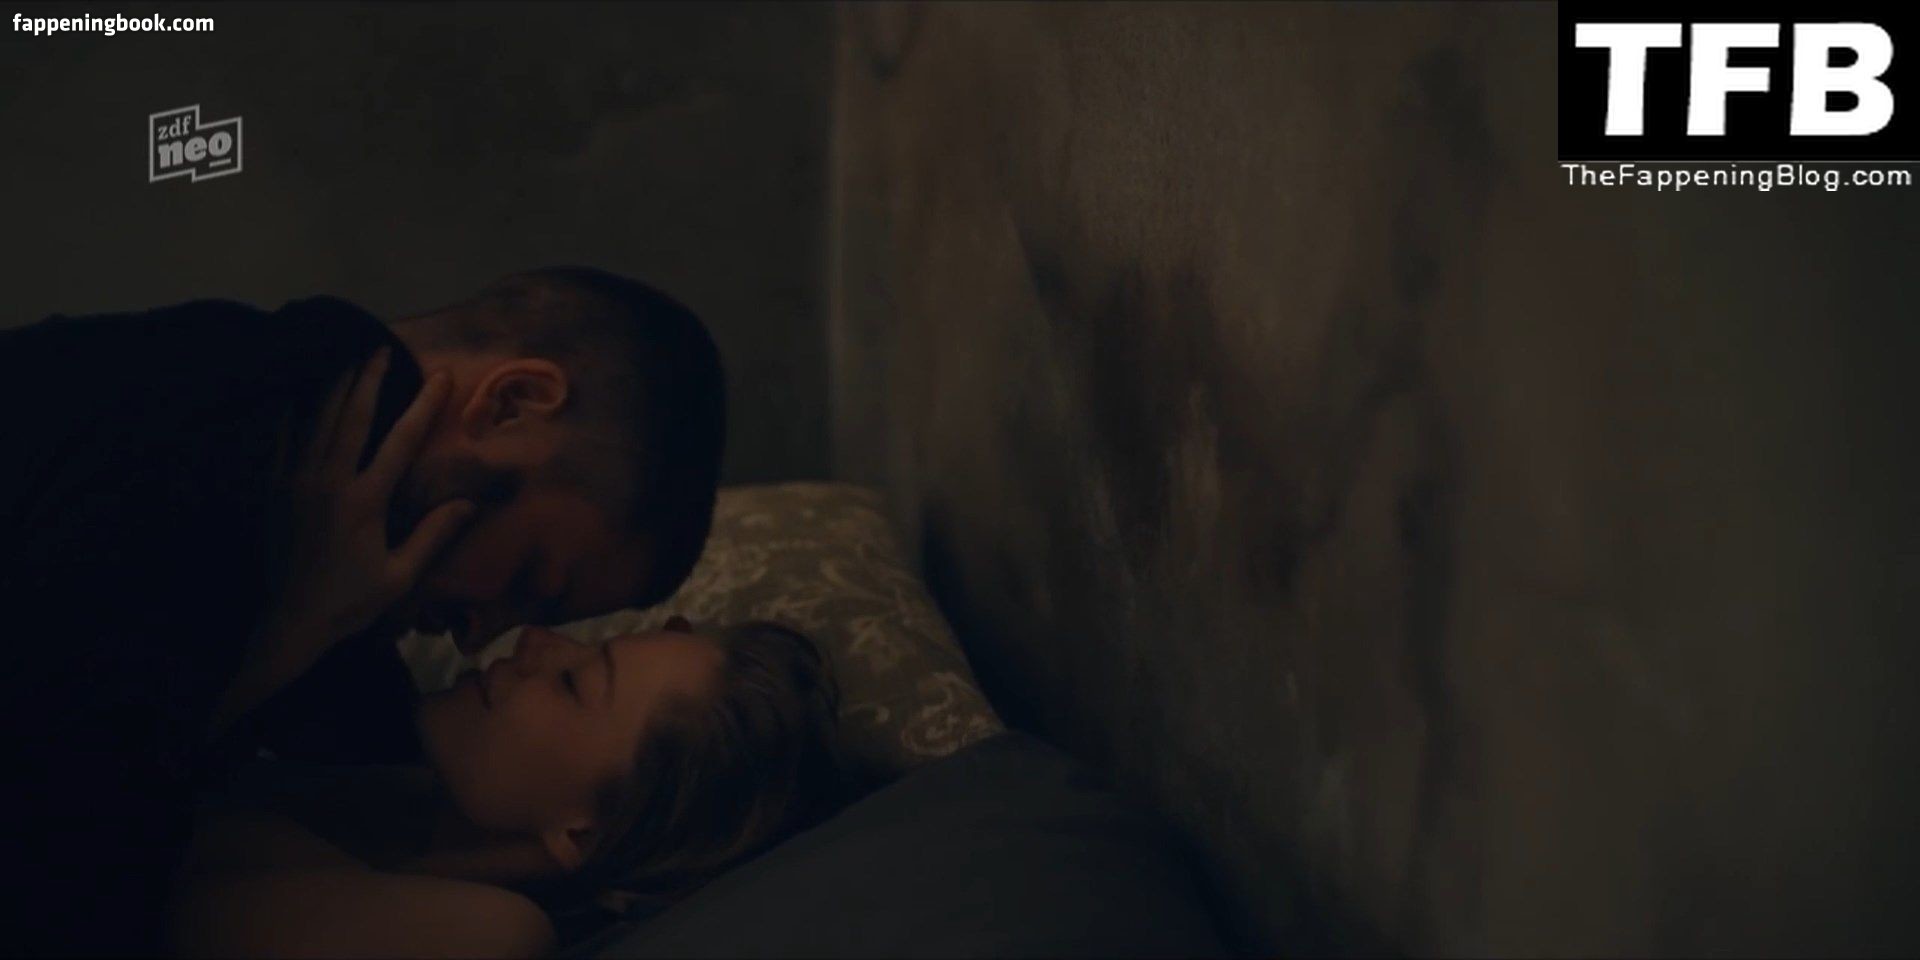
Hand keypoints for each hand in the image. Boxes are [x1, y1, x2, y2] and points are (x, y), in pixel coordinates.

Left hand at [213, 349, 475, 733]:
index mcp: (364, 500)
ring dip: (334, 388)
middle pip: (351, 417)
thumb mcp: (400, 575)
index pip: (400, 442)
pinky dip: (291, 415)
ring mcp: (296, 482)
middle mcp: (329, 481)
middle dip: (368, 380)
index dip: (423, 406)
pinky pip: (283, 441)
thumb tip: (469, 503)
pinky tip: (295, 395)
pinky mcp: (275, 490)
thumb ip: (433, 536)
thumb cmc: (351, 602)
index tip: (440, 377)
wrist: (290, 622)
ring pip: (317, 421)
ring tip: (346, 361)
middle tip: (380, 349)